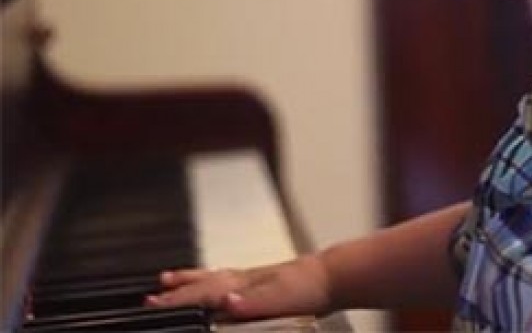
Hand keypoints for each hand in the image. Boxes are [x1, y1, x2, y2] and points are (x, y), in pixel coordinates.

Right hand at [146, 255, 331, 320]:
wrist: (333, 276)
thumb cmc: (308, 287)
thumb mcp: (280, 298)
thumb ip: (251, 301)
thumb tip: (225, 302)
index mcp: (243, 283)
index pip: (202, 293)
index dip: (176, 301)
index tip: (150, 304)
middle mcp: (243, 278)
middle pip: (202, 284)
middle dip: (175, 292)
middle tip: (149, 297)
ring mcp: (252, 277)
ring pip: (213, 277)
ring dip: (189, 280)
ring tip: (167, 279)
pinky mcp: (261, 281)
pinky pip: (226, 278)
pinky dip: (211, 280)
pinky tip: (213, 285)